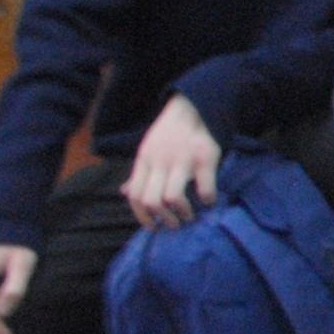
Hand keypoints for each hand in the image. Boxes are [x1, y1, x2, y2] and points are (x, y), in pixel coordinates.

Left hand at [122, 95, 224, 229]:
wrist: (195, 106)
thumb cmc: (171, 132)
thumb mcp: (148, 150)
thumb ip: (139, 172)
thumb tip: (125, 193)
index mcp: (144, 161)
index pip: (134, 195)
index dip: (142, 216)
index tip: (153, 227)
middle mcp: (160, 162)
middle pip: (151, 200)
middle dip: (164, 219)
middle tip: (174, 225)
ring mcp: (182, 160)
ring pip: (172, 198)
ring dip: (182, 213)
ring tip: (190, 217)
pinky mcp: (205, 158)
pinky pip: (204, 187)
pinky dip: (207, 199)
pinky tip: (209, 200)